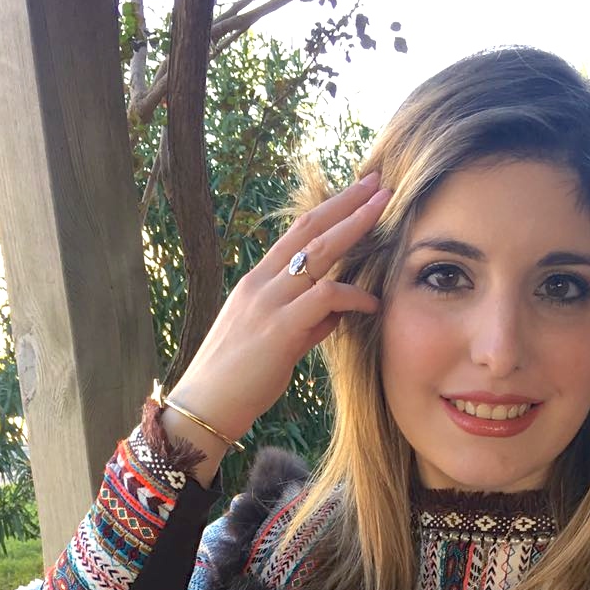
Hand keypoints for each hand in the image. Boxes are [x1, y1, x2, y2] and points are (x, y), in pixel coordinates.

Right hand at [167, 170, 390, 440]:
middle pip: (309, 228)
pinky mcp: (279, 329)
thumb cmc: (238, 380)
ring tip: (384, 212)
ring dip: (354, 228)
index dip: (329, 209)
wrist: (205, 406)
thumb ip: (306, 323)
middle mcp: (261, 283)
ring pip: (319, 253)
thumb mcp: (276, 343)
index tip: (357, 192)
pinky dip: (353, 295)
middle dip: (346, 203)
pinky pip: (324, 298)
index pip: (297, 233)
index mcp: (257, 282)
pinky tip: (373, 302)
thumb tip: (336, 312)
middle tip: (378, 183)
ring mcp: (268, 302)